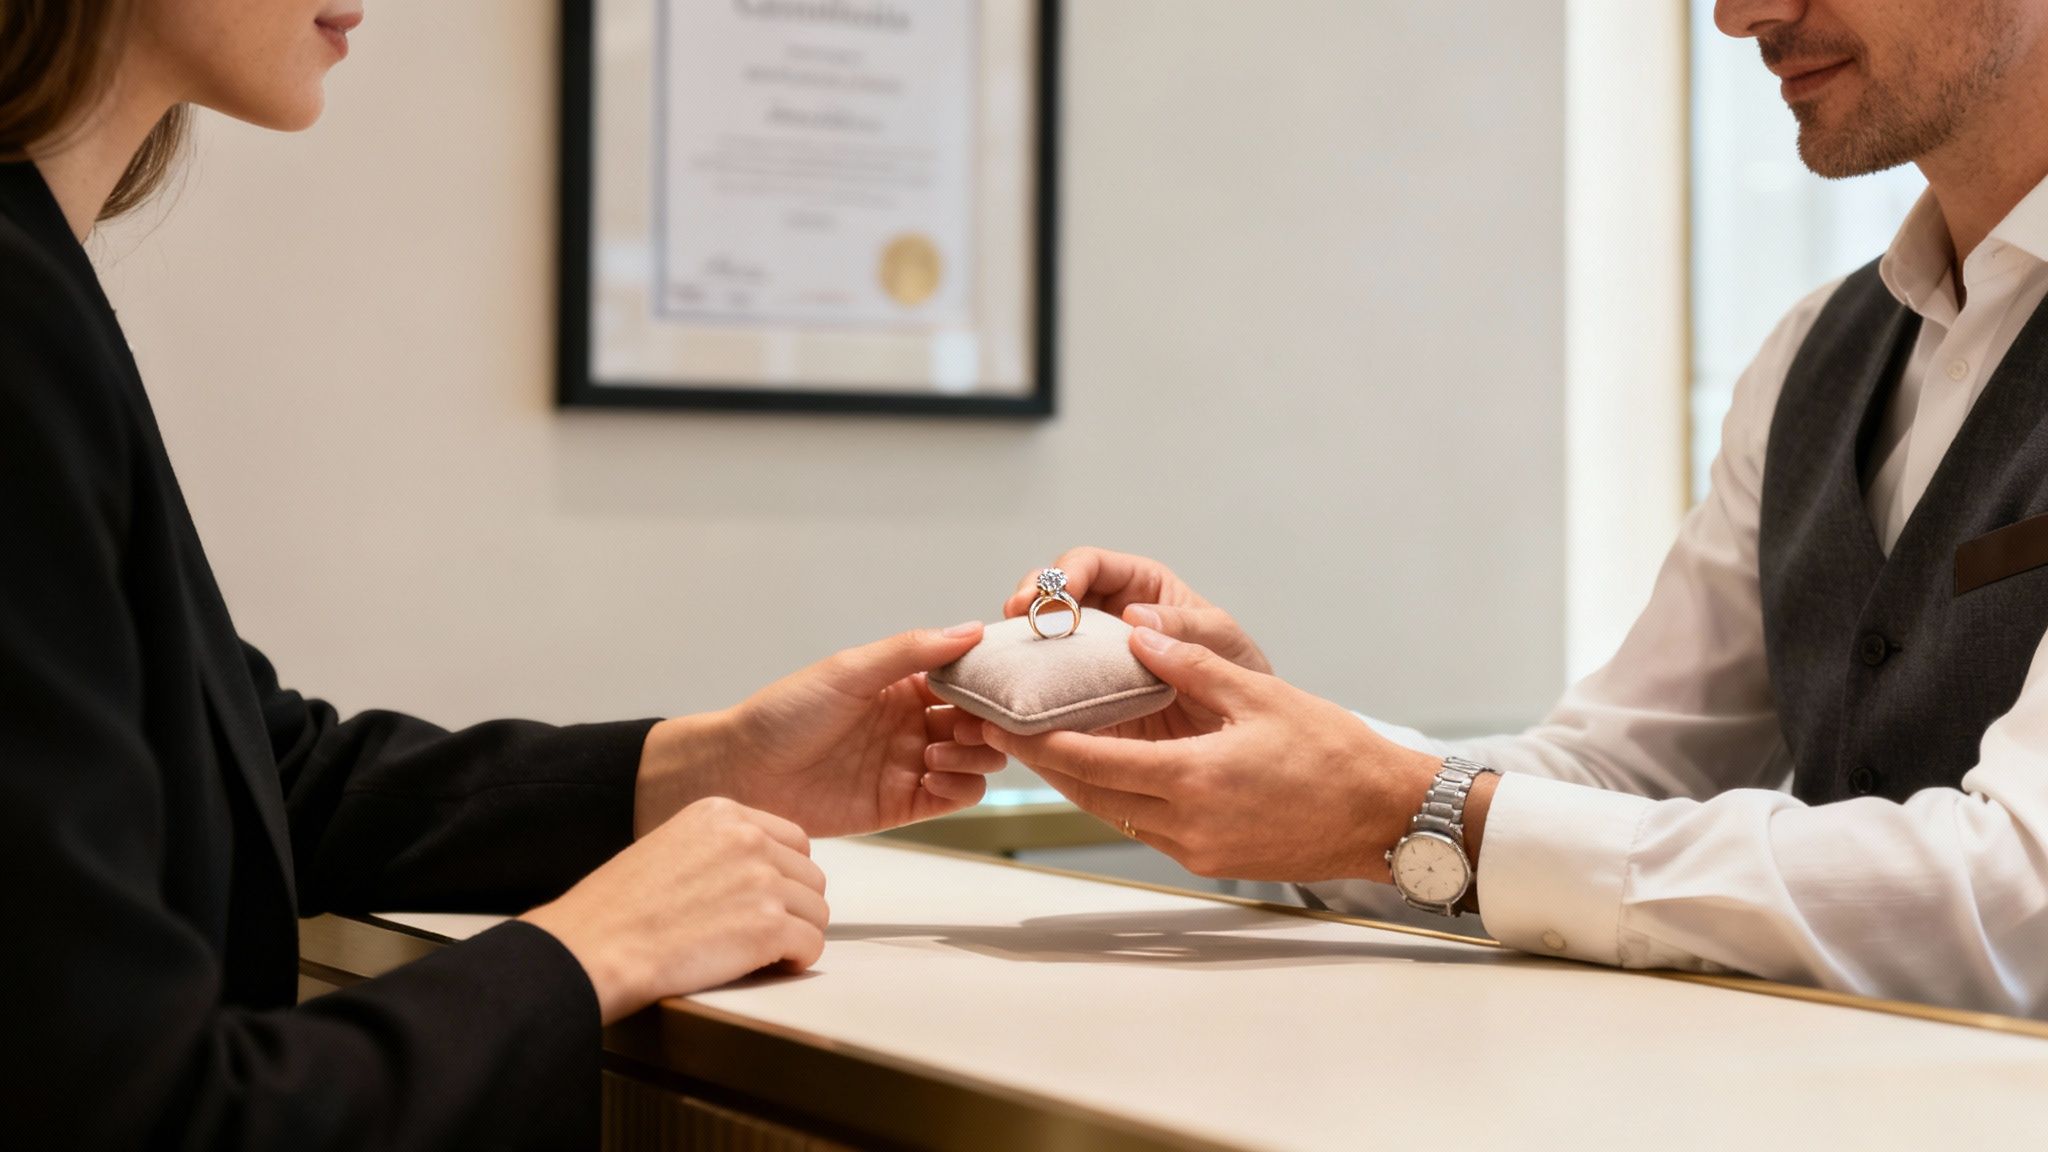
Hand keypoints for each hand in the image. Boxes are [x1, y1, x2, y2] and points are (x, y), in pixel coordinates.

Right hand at [521, 797, 827, 1023]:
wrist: (593, 948)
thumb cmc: (617, 910)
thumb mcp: (668, 846)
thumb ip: (717, 848)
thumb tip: (758, 871)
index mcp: (721, 813)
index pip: (792, 840)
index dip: (784, 876)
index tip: (767, 898)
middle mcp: (747, 838)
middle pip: (810, 876)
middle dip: (792, 908)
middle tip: (761, 932)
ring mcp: (762, 881)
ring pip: (816, 912)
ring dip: (794, 936)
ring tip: (759, 952)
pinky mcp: (768, 926)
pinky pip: (812, 946)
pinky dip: (795, 962)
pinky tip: (767, 966)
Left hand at [638, 623, 1005, 838]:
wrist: (744, 770)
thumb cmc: (786, 712)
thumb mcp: (850, 670)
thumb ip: (911, 651)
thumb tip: (971, 628)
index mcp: (904, 685)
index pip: (967, 679)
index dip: (989, 682)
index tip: (999, 684)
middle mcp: (914, 723)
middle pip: (982, 723)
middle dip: (989, 723)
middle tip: (974, 726)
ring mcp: (910, 764)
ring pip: (978, 762)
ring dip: (973, 756)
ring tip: (933, 754)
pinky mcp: (903, 804)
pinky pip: (955, 797)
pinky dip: (959, 788)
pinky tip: (931, 778)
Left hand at [982, 626, 1461, 883]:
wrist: (1386, 817)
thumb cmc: (1333, 752)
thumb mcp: (1260, 694)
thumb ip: (1191, 663)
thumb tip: (1134, 630)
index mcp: (1193, 779)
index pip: (1090, 763)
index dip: (1037, 744)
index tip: (1000, 723)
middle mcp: (1185, 824)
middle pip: (1090, 793)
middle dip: (1044, 764)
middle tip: (1002, 733)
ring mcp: (1197, 849)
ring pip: (1115, 812)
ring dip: (1079, 782)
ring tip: (1043, 748)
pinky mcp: (1211, 859)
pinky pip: (1147, 826)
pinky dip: (1120, 797)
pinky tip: (1109, 770)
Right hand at [1004, 547, 1271, 740]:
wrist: (1241, 736)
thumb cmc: (1239, 675)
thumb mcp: (1224, 642)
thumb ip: (1186, 628)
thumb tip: (1137, 617)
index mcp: (1140, 588)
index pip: (1091, 564)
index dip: (1068, 572)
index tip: (1061, 593)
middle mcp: (1107, 617)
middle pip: (1051, 594)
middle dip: (1030, 598)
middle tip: (1020, 615)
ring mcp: (1090, 658)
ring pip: (1040, 639)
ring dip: (1020, 640)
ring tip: (1008, 651)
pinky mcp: (1081, 700)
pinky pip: (1047, 688)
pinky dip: (1027, 687)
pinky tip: (1018, 691)